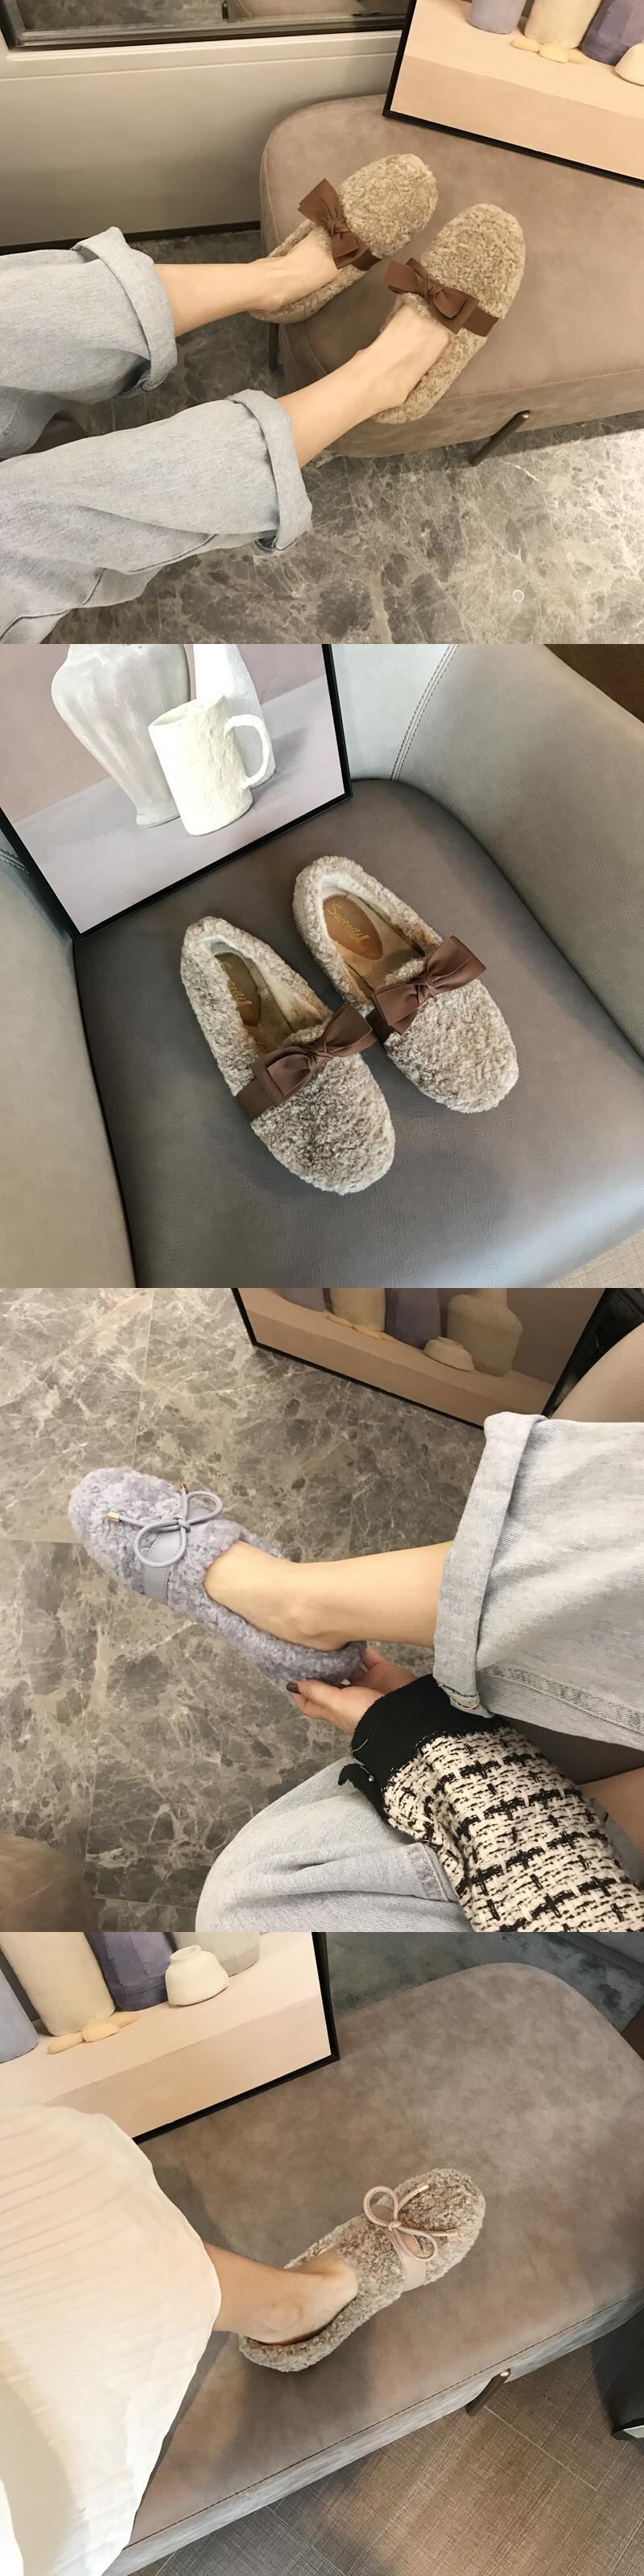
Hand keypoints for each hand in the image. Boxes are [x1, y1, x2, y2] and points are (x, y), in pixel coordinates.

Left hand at [286, 1645, 411, 1736]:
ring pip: (347, 1666)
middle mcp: (348, 1696)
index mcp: (334, 1709)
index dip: (300, 1691)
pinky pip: (367, 1655)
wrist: (404, 1714)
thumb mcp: (336, 1704)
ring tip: (327, 1638)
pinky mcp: (381, 1671)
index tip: (290, 1672)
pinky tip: (349, 1635)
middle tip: (307, 1646)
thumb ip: (316, 1691)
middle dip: (319, 1667)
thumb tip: (292, 1684)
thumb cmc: (364, 1714)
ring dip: (339, 1655)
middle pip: (328, 1680)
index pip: (310, 1702)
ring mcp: (365, 1683)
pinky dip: (360, 1647)